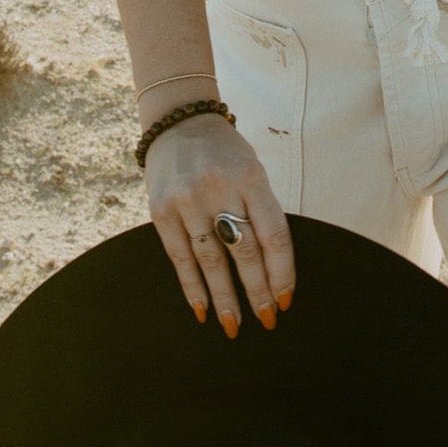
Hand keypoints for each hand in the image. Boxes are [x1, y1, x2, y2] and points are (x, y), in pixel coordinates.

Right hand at [143, 112, 295, 336]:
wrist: (179, 120)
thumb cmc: (226, 153)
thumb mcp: (252, 170)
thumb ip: (261, 210)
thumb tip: (274, 267)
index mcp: (250, 177)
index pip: (273, 234)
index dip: (282, 272)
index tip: (287, 299)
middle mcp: (218, 188)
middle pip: (243, 252)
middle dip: (258, 292)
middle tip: (267, 320)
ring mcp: (187, 199)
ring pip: (211, 261)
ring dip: (225, 299)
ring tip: (234, 326)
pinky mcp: (161, 210)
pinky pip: (180, 257)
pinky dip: (192, 288)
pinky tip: (202, 310)